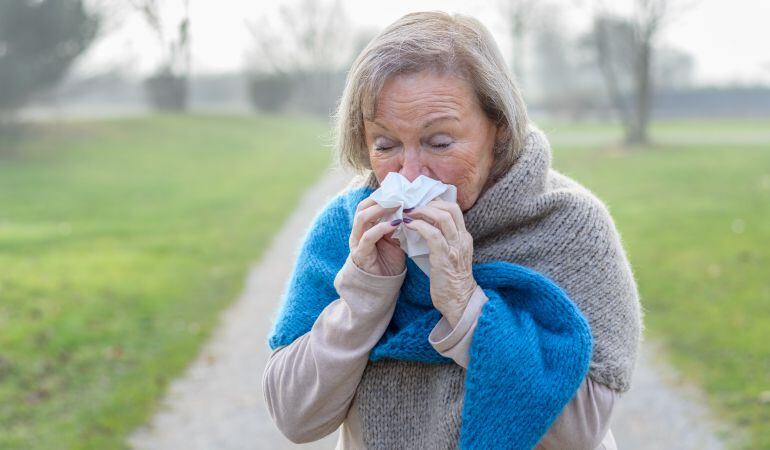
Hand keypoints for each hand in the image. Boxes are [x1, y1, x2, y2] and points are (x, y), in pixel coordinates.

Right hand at [349, 197, 405, 276]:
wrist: (381, 288)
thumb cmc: (388, 263)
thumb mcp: (395, 240)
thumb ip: (397, 226)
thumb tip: (409, 211)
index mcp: (364, 228)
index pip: (367, 205)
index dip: (381, 196)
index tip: (398, 191)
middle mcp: (358, 233)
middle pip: (362, 207)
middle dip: (380, 199)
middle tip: (398, 196)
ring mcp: (357, 243)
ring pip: (362, 218)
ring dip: (380, 209)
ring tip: (397, 206)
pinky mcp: (360, 254)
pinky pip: (368, 236)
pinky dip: (382, 227)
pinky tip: (395, 224)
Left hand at [403, 199, 477, 326]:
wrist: (459, 302)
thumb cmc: (451, 282)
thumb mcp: (451, 256)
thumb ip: (443, 241)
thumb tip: (424, 227)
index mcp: (464, 237)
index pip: (454, 209)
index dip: (436, 202)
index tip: (420, 203)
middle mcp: (462, 239)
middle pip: (450, 208)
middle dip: (429, 203)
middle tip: (412, 205)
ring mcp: (454, 247)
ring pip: (442, 217)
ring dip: (422, 211)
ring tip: (408, 213)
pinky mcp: (444, 257)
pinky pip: (432, 234)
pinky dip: (419, 226)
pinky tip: (408, 226)